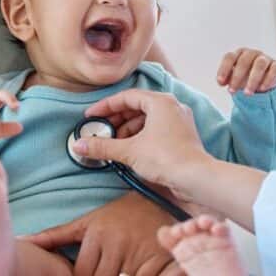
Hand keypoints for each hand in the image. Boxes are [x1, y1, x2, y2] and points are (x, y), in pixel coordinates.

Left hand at [22, 192, 182, 275]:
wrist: (165, 201)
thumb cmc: (123, 214)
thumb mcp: (90, 221)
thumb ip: (57, 235)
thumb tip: (25, 241)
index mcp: (96, 230)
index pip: (81, 273)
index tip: (92, 268)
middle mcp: (115, 241)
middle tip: (111, 264)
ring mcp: (136, 252)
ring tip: (124, 265)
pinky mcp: (156, 261)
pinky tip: (139, 269)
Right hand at [72, 89, 214, 199]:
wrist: (197, 179)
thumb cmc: (166, 158)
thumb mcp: (129, 151)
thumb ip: (103, 146)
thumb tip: (79, 145)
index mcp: (160, 102)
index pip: (127, 97)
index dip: (106, 106)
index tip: (91, 116)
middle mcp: (172, 106)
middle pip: (137, 107)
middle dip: (116, 120)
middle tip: (100, 131)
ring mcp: (179, 121)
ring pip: (147, 119)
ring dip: (127, 130)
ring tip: (113, 144)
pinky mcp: (182, 136)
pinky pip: (156, 129)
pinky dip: (140, 136)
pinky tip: (130, 150)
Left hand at [216, 47, 275, 94]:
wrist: (264, 83)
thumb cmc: (245, 79)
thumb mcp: (235, 79)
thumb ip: (228, 79)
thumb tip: (221, 82)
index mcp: (239, 54)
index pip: (230, 57)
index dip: (224, 69)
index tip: (220, 83)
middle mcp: (252, 53)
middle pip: (244, 61)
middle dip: (237, 77)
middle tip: (232, 91)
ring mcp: (265, 59)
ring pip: (260, 64)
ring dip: (253, 79)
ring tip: (247, 93)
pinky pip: (274, 70)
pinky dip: (268, 80)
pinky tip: (262, 89)